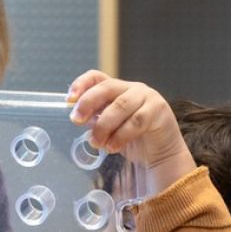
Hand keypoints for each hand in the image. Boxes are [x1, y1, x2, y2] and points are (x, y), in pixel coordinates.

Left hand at [67, 70, 195, 193]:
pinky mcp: (158, 110)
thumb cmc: (133, 139)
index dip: (81, 84)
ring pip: (120, 106)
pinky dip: (120, 136)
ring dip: (104, 126)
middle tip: (76, 120)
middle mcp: (132, 88)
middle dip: (88, 103)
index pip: (96, 77)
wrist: (161, 154)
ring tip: (96, 143)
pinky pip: (136, 121)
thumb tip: (77, 117)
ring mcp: (147, 97)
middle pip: (107, 88)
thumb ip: (95, 120)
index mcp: (117, 89)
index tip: (69, 100)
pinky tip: (112, 147)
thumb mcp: (109, 128)